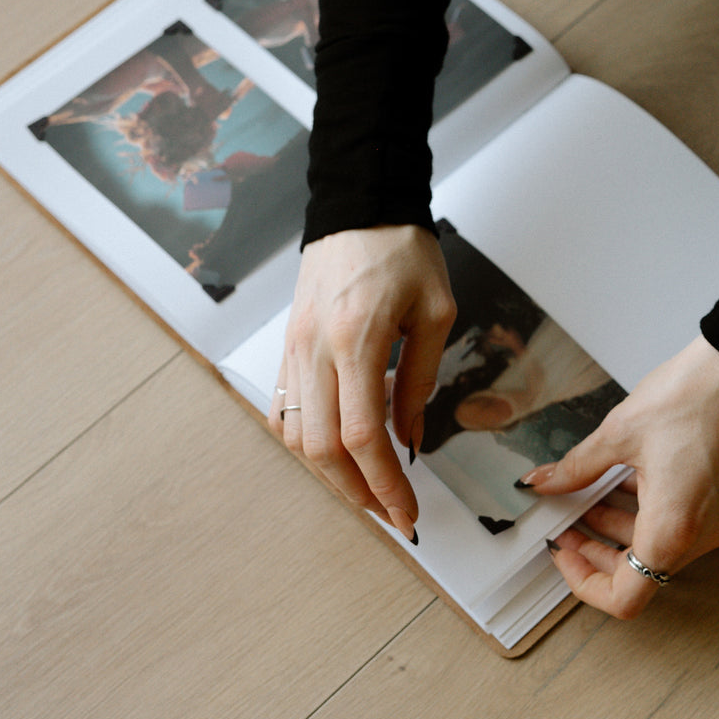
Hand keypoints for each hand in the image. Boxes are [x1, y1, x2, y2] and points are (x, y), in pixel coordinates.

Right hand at [271, 225, 455, 541]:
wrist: (360, 204)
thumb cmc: (403, 251)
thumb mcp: (435, 314)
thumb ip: (421, 380)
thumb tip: (412, 440)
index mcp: (356, 338)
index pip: (362, 435)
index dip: (384, 484)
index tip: (407, 513)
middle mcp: (314, 348)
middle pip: (321, 447)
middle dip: (357, 492)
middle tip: (390, 513)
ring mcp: (293, 347)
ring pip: (294, 435)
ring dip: (329, 474)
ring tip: (366, 491)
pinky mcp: (287, 344)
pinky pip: (284, 409)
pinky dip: (305, 443)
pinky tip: (334, 453)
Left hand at [521, 335, 718, 618]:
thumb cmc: (694, 396)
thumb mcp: (620, 432)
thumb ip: (577, 468)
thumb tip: (544, 482)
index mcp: (673, 530)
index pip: (625, 598)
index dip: (584, 582)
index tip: (563, 551)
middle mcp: (702, 536)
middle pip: (640, 573)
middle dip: (597, 551)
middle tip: (566, 523)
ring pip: (659, 547)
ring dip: (620, 529)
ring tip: (589, 495)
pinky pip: (681, 525)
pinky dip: (648, 513)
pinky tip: (625, 480)